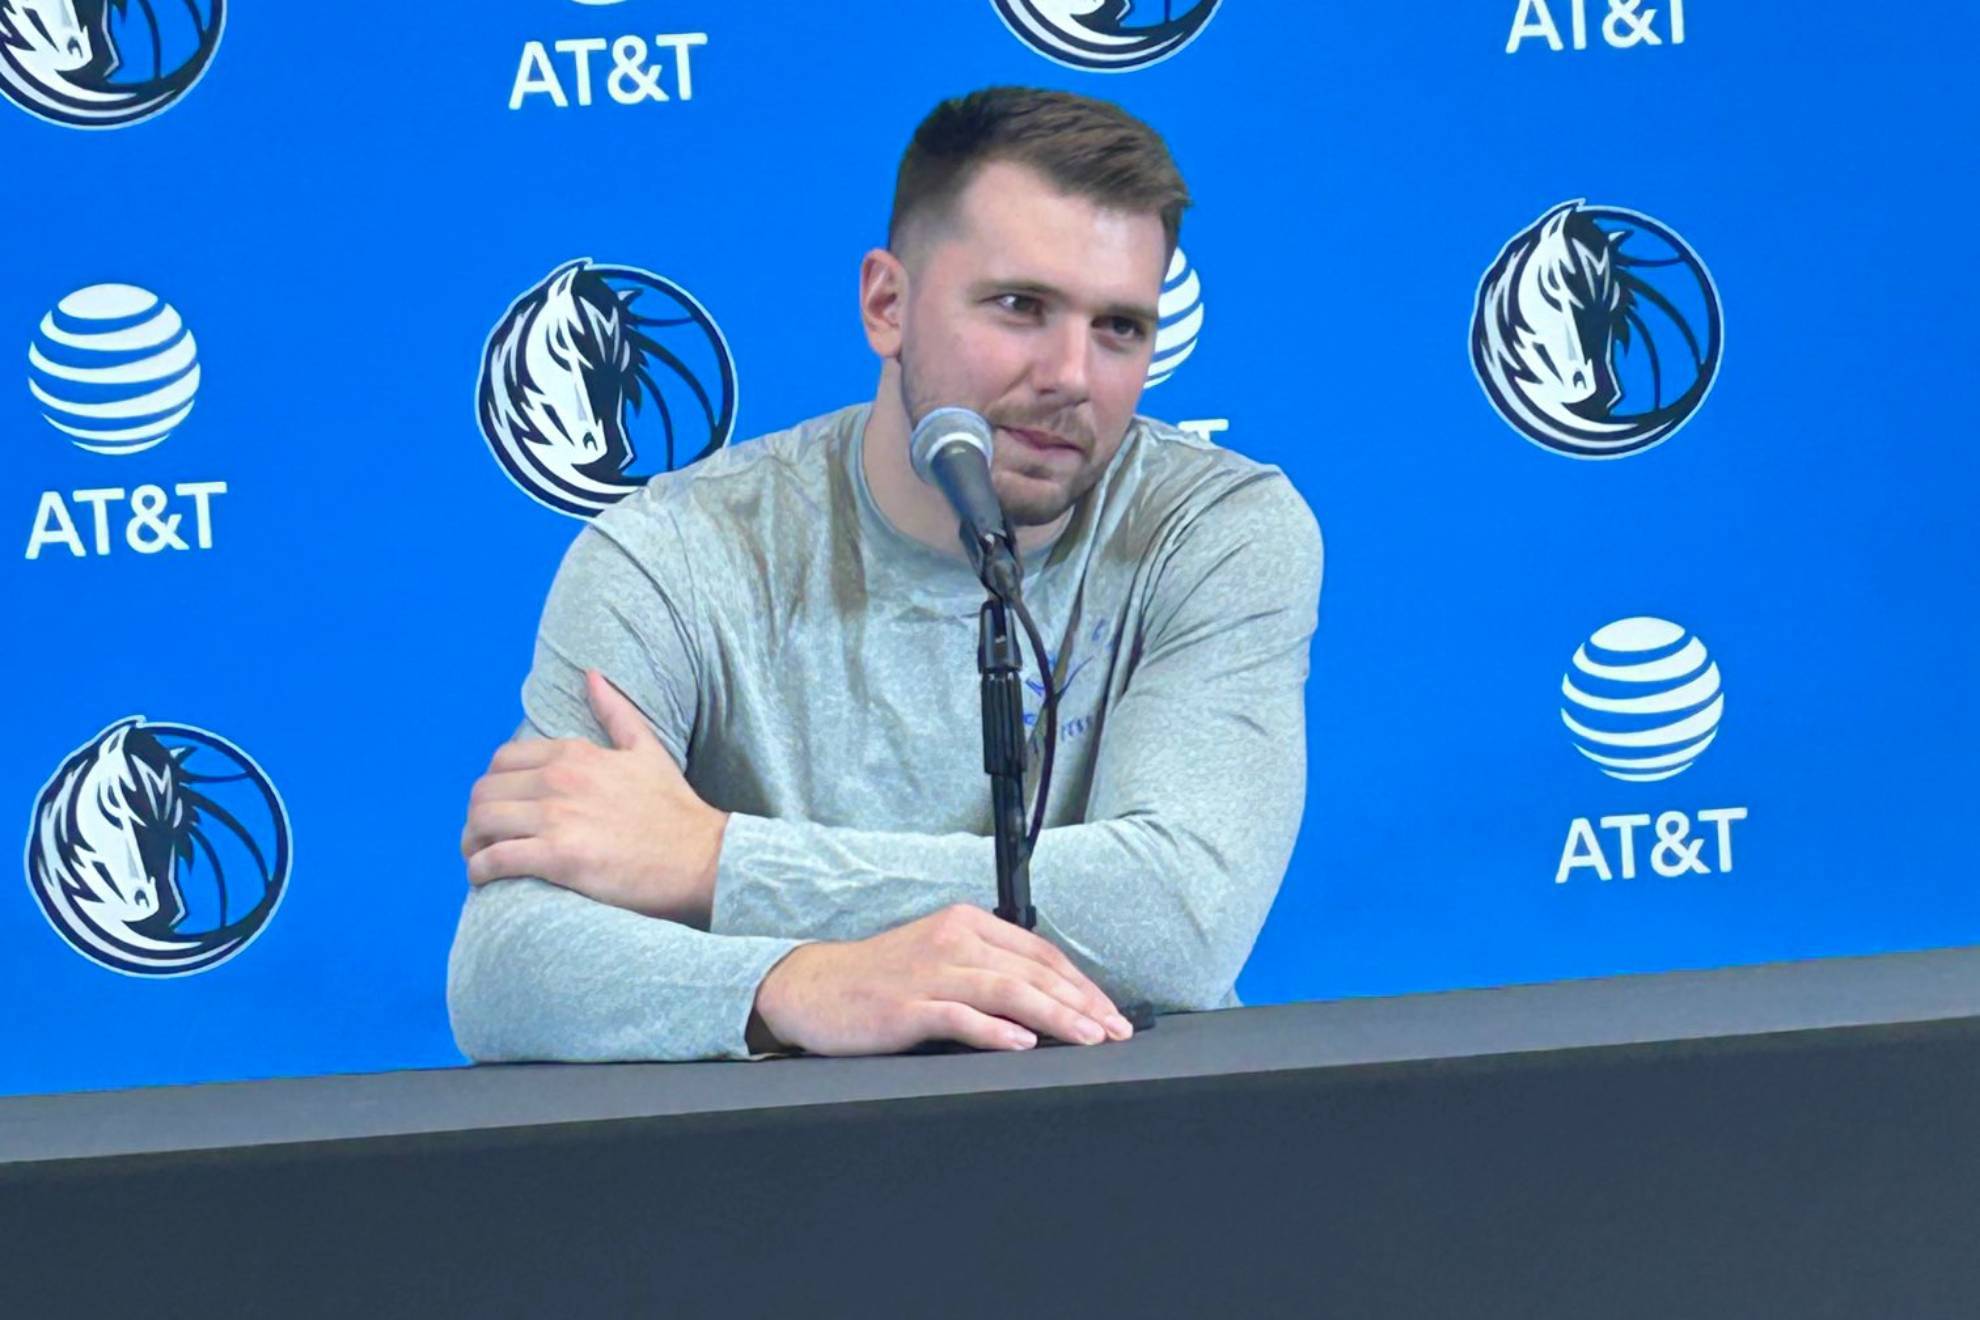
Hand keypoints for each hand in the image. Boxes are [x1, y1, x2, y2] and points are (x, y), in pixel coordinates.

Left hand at [460, 668, 728, 926]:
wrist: (702, 856)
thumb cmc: (674, 808)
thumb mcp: (647, 749)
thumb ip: (615, 712)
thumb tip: (591, 675)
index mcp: (575, 754)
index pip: (502, 761)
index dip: (493, 787)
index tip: (500, 809)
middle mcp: (560, 780)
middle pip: (483, 793)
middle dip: (476, 817)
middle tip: (483, 839)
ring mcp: (558, 818)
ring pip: (481, 823)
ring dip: (471, 844)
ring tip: (480, 860)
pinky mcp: (559, 858)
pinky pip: (495, 859)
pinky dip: (480, 870)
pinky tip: (485, 879)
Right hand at [750, 904, 1134, 1054]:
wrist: (812, 989)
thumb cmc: (880, 980)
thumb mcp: (940, 958)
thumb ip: (987, 968)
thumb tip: (1047, 1002)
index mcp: (966, 924)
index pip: (1039, 952)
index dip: (1080, 983)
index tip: (1110, 1011)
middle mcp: (953, 941)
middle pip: (1032, 971)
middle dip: (1082, 1003)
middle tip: (1116, 1030)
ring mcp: (929, 973)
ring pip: (1007, 990)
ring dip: (1055, 1016)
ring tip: (1088, 1037)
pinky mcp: (905, 1007)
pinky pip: (959, 1016)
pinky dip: (994, 1030)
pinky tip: (1022, 1044)